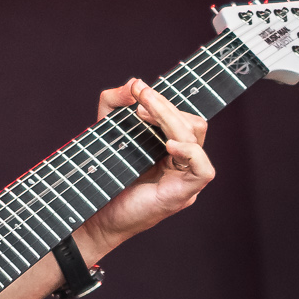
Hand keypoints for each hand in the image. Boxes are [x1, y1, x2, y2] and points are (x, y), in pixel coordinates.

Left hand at [79, 79, 214, 260]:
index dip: (163, 101)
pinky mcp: (183, 194)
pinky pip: (203, 170)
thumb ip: (114, 104)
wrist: (94, 217)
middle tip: (139, 97)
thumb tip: (133, 82)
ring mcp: (185, 180)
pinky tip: (169, 144)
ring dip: (170, 119)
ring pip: (195, 139)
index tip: (137, 89)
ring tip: (142, 114)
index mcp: (170, 150)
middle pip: (192, 124)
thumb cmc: (103, 179)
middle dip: (164, 106)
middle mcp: (182, 163)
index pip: (182, 118)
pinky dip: (190, 152)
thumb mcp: (106, 132)